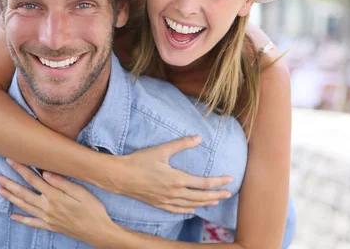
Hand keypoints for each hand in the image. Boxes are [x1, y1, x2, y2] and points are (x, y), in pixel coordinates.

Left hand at [0, 159, 114, 244]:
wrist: (98, 232)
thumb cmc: (93, 210)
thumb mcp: (82, 192)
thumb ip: (63, 182)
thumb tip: (46, 172)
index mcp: (55, 196)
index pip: (33, 179)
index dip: (21, 169)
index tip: (10, 160)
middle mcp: (47, 207)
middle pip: (24, 193)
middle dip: (9, 183)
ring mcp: (47, 218)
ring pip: (24, 206)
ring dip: (10, 198)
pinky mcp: (50, 226)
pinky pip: (32, 223)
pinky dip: (21, 219)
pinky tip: (12, 216)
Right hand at [110, 135, 232, 213]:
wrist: (120, 176)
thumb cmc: (140, 161)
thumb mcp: (161, 150)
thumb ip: (181, 144)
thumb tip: (198, 137)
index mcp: (177, 179)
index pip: (204, 183)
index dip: (218, 182)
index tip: (230, 180)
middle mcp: (174, 193)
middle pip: (201, 197)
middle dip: (217, 195)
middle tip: (229, 193)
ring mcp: (166, 201)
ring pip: (191, 205)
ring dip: (205, 204)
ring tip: (216, 202)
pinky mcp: (158, 204)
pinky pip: (177, 211)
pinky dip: (187, 211)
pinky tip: (193, 210)